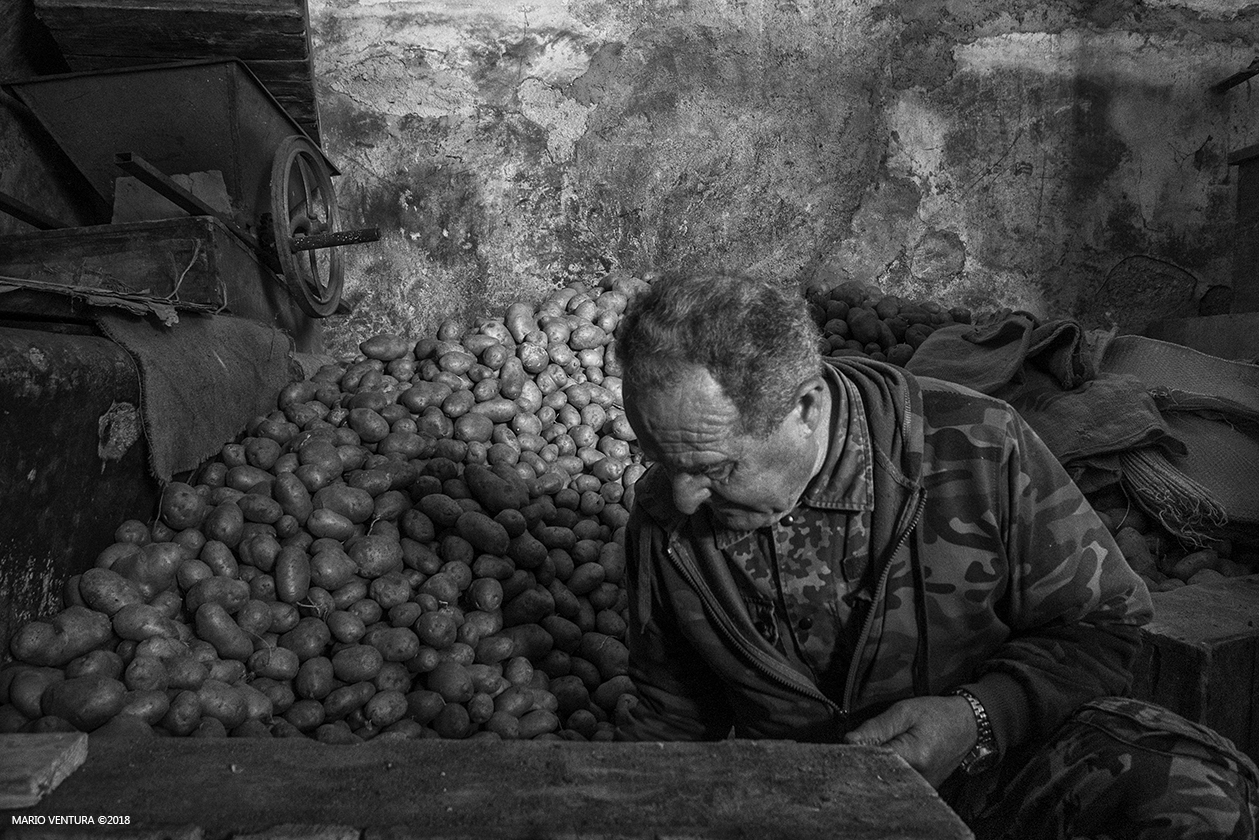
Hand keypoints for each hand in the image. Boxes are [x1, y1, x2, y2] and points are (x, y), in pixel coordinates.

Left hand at [841, 695, 977, 786]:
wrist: (967, 725)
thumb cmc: (936, 714)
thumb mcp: (904, 712)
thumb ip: (876, 728)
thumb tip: (849, 741)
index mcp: (914, 756)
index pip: (872, 762)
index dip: (856, 753)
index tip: (847, 745)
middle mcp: (920, 778)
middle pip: (878, 775)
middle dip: (865, 762)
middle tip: (859, 747)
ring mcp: (923, 787)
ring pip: (887, 780)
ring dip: (876, 767)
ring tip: (876, 751)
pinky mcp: (924, 789)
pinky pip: (898, 783)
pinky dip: (888, 773)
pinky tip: (887, 761)